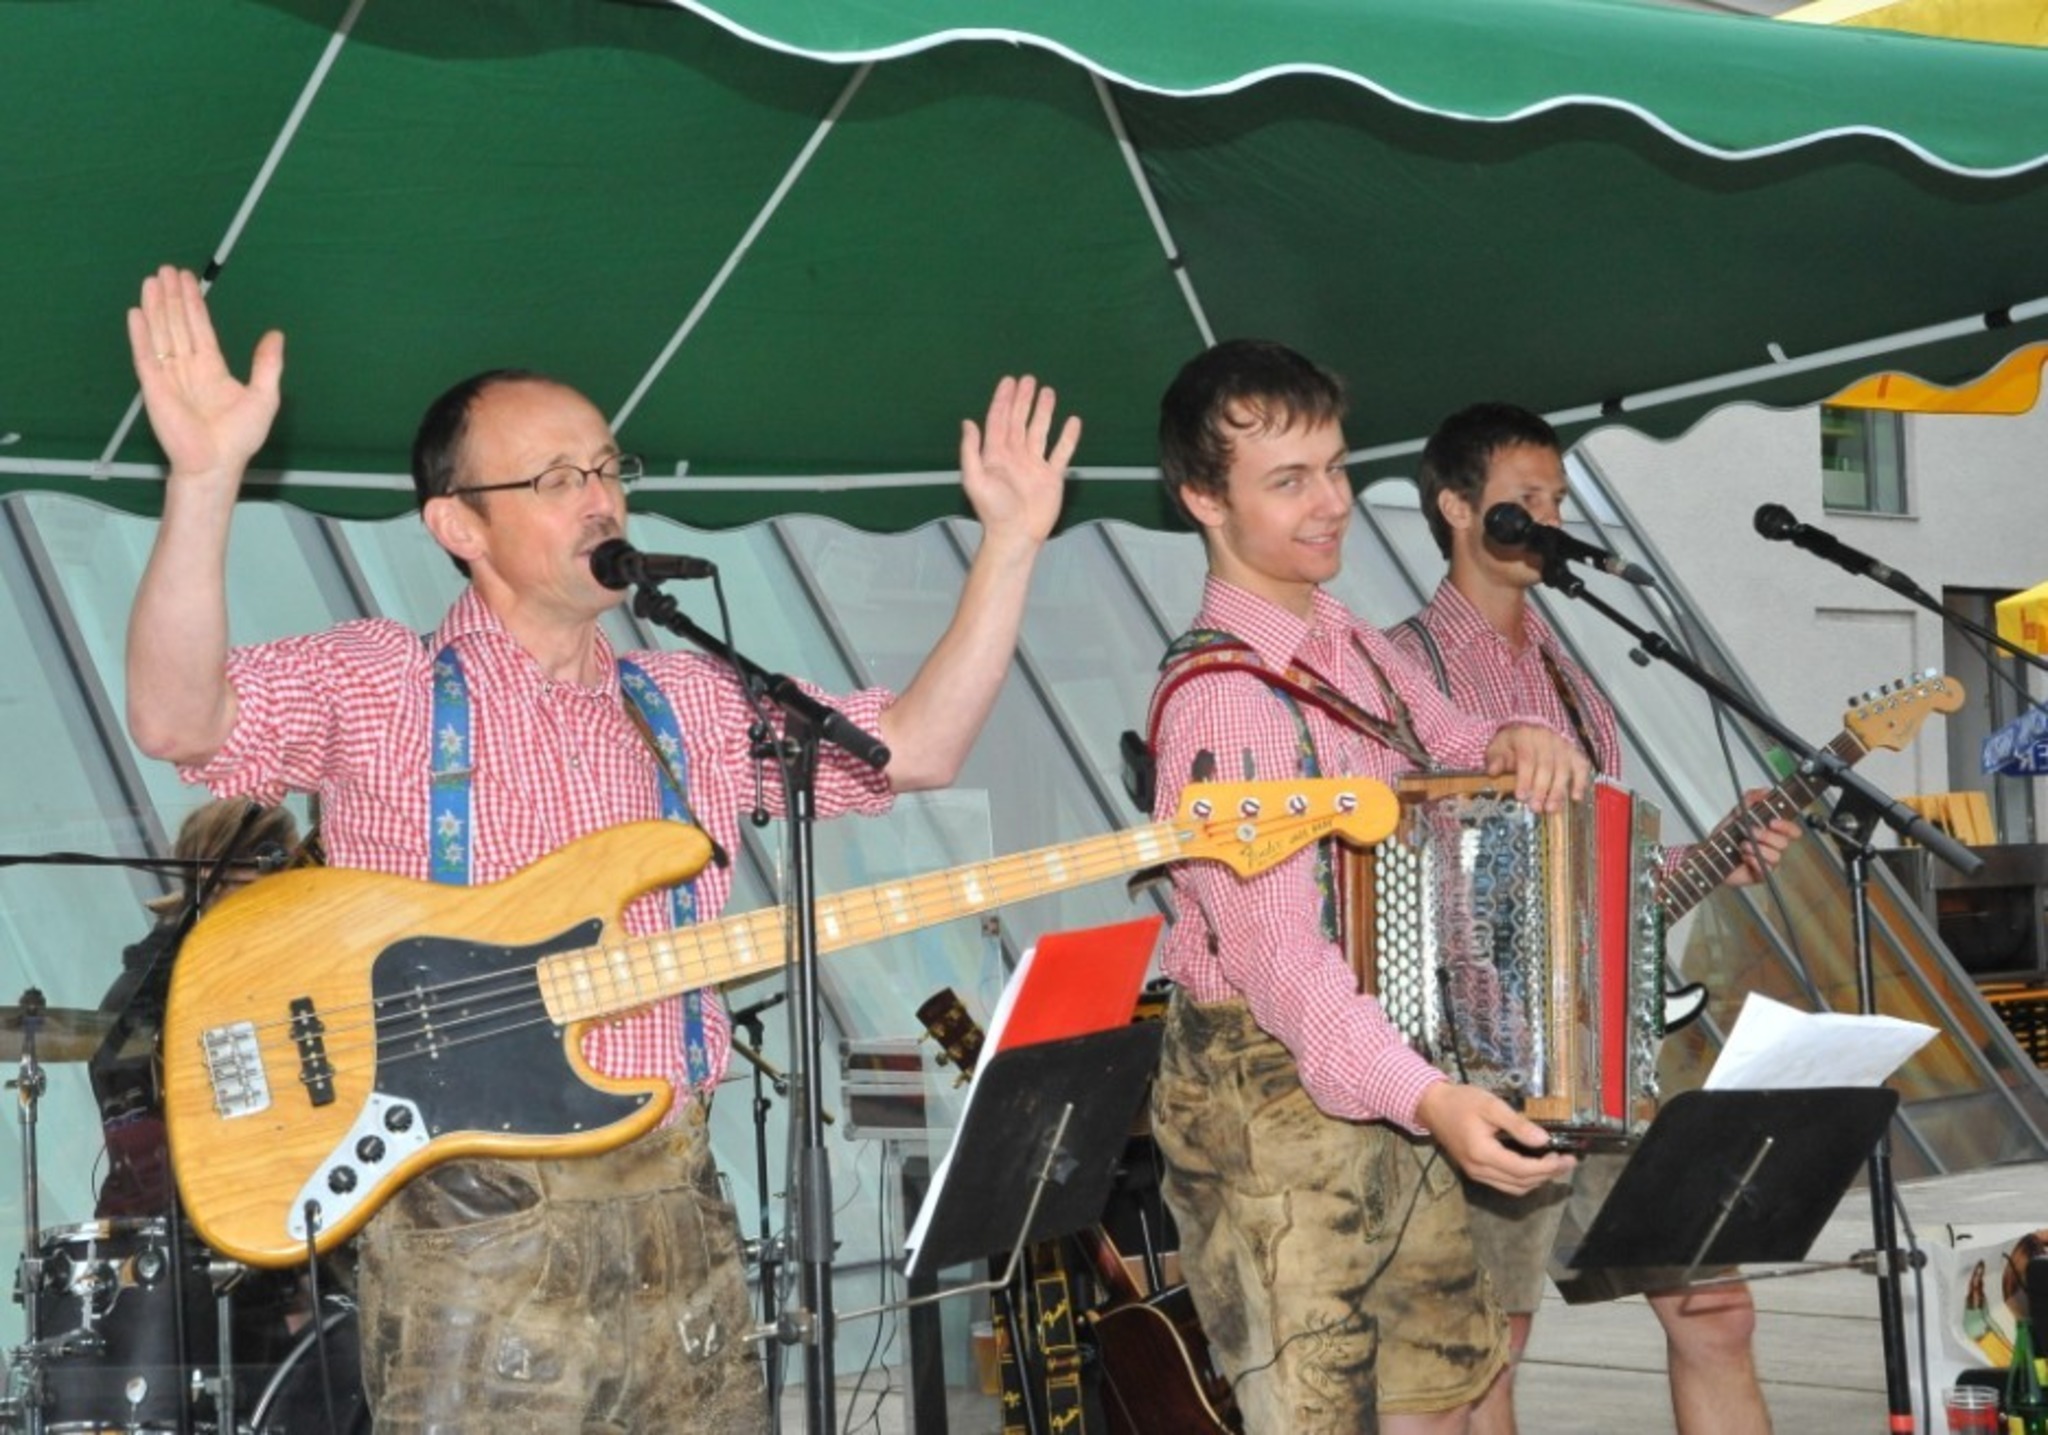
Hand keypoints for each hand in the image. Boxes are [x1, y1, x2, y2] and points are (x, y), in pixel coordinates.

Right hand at [126, 265, 283, 484]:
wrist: (216, 463)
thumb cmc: (240, 436)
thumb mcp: (264, 396)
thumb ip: (267, 364)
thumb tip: (276, 334)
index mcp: (212, 368)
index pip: (200, 328)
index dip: (194, 303)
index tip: (188, 279)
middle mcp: (188, 367)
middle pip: (178, 324)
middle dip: (173, 297)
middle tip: (167, 269)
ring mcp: (169, 375)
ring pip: (161, 333)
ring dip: (157, 306)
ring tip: (152, 280)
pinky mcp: (154, 386)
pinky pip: (145, 355)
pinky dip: (141, 334)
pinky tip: (137, 312)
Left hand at [958, 375, 1078, 552]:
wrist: (1016, 535)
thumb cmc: (993, 511)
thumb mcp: (975, 480)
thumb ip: (971, 451)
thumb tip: (968, 422)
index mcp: (995, 454)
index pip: (999, 420)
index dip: (1003, 400)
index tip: (1008, 381)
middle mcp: (1015, 456)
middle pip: (1019, 421)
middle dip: (1023, 400)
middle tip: (1028, 380)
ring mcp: (1034, 465)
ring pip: (1040, 431)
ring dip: (1043, 412)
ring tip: (1048, 392)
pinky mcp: (1052, 477)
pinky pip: (1061, 453)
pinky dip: (1068, 438)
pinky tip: (1072, 421)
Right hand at [1415, 1081, 1575, 1196]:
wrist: (1432, 1106)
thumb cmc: (1461, 1101)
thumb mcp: (1491, 1105)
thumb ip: (1517, 1124)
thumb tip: (1544, 1141)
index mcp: (1483, 1154)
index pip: (1523, 1169)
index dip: (1549, 1167)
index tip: (1569, 1158)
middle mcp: (1479, 1170)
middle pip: (1521, 1183)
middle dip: (1548, 1174)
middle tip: (1568, 1160)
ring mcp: (1476, 1174)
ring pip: (1514, 1188)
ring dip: (1537, 1180)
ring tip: (1555, 1165)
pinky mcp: (1475, 1172)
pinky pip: (1505, 1184)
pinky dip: (1523, 1180)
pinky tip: (1534, 1167)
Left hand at [1482, 723, 1590, 812]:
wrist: (1529, 727)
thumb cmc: (1512, 742)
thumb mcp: (1498, 747)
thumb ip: (1495, 759)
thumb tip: (1493, 771)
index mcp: (1525, 736)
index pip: (1527, 759)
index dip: (1525, 779)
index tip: (1521, 797)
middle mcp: (1547, 739)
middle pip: (1547, 766)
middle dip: (1541, 789)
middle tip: (1536, 807)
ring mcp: (1562, 745)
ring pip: (1564, 768)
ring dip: (1558, 790)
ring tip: (1551, 808)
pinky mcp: (1574, 752)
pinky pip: (1581, 766)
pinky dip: (1580, 782)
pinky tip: (1575, 797)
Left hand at [1717, 789, 1803, 887]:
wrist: (1709, 855)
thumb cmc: (1724, 837)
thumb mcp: (1736, 813)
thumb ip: (1751, 799)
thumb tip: (1766, 791)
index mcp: (1772, 832)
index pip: (1792, 830)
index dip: (1787, 826)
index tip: (1772, 822)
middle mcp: (1773, 847)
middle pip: (1784, 842)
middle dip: (1766, 836)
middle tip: (1750, 832)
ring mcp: (1769, 861)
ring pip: (1776, 856)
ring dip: (1757, 849)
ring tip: (1743, 846)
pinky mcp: (1762, 874)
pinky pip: (1766, 868)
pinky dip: (1753, 861)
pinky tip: (1744, 858)